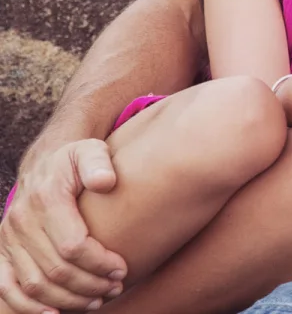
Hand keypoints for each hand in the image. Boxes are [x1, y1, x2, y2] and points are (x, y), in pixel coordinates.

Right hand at [0, 141, 126, 313]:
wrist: (43, 165)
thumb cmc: (74, 161)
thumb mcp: (89, 151)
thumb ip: (98, 162)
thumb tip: (105, 181)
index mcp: (46, 199)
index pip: (73, 245)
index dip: (99, 263)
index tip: (122, 269)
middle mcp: (21, 221)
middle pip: (56, 270)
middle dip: (90, 285)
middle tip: (115, 287)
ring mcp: (8, 239)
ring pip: (34, 284)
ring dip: (67, 300)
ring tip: (97, 301)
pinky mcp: (2, 252)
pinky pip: (6, 288)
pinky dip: (27, 307)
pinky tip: (55, 313)